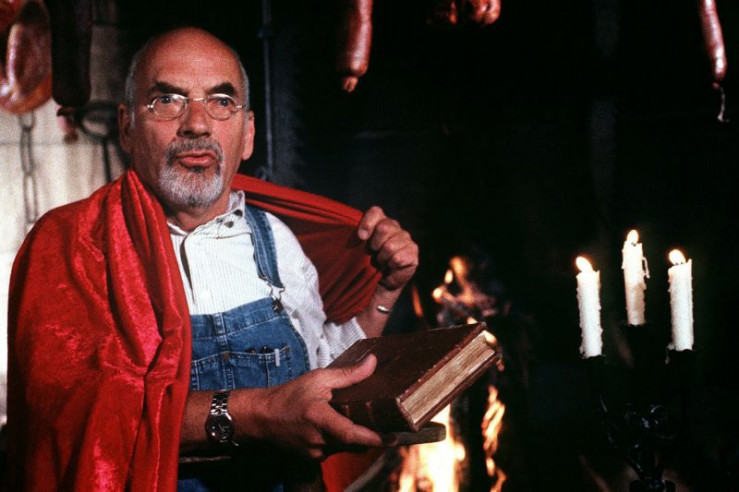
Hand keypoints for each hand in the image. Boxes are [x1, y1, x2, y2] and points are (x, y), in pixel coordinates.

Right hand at [240, 355, 390, 459]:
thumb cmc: (288, 396)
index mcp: (320, 420)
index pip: (353, 435)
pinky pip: (335, 449)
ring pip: (346, 448)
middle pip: (355, 443)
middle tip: (389, 424)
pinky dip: (342, 439)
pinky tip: (341, 425)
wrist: (261, 417)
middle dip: (372, 436)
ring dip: (356, 437)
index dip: (376, 439)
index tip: (395, 439)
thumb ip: (348, 374)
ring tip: (365, 420)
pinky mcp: (312, 457)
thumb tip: (372, 363)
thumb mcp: (318, 378)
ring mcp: (315, 452)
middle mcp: (319, 441)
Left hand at [357, 206, 418, 291]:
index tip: (361, 237)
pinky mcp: (413, 250)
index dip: (368, 223)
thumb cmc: (367, 261)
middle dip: (374, 244)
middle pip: (383, 228)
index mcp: (380, 220)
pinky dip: (391, 265)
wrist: (381, 279)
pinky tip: (391, 265)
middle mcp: (394, 226)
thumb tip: (361, 235)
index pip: (376, 212)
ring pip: (390, 246)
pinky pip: (397, 258)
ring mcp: (406, 237)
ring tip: (382, 260)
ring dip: (382, 257)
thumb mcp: (359, 247)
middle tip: (374, 252)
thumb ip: (359, 237)